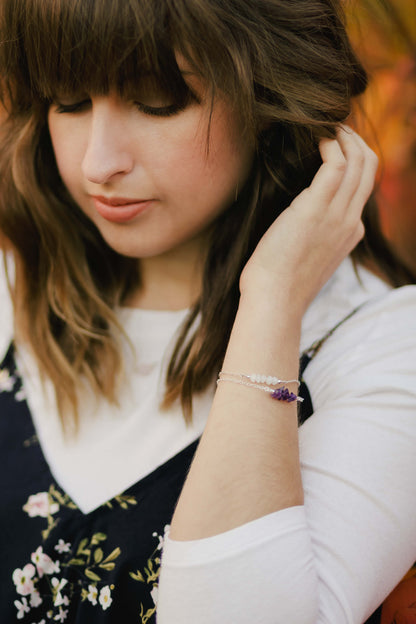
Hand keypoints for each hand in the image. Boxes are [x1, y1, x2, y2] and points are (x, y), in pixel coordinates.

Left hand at [240, 126, 377, 315]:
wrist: (274, 301)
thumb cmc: (278, 283)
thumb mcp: (305, 258)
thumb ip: (311, 236)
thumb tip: (295, 222)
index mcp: (350, 233)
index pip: (362, 187)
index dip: (352, 160)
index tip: (333, 146)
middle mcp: (350, 221)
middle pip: (370, 168)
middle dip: (355, 140)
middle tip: (333, 127)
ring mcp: (337, 215)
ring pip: (360, 160)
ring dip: (345, 136)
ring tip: (325, 126)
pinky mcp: (316, 209)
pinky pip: (336, 163)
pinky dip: (329, 143)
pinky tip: (314, 138)